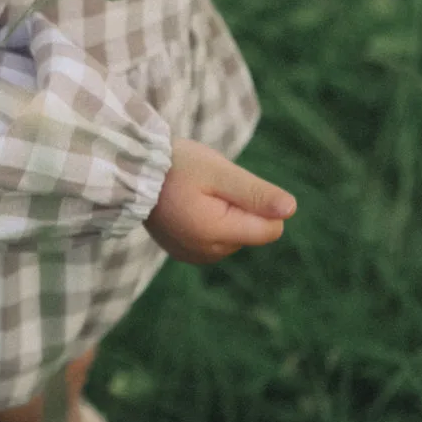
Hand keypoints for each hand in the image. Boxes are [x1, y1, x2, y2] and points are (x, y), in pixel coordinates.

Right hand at [143, 137, 296, 265]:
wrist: (131, 172)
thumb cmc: (176, 165)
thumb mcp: (218, 171)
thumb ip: (254, 192)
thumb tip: (291, 210)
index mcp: (218, 234)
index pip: (271, 228)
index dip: (259, 202)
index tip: (230, 185)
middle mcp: (208, 253)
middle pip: (251, 232)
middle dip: (240, 207)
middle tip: (208, 185)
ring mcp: (195, 256)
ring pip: (234, 236)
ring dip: (224, 214)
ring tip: (194, 193)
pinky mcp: (186, 253)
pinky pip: (215, 240)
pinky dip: (208, 222)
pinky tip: (187, 205)